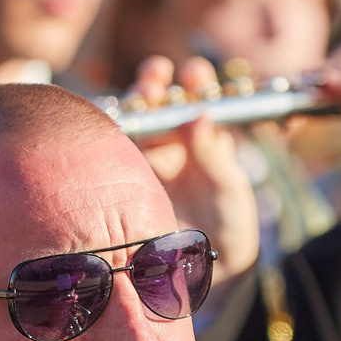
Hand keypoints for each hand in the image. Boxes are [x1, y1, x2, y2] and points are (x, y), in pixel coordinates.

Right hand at [129, 55, 260, 279]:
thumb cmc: (226, 226)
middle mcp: (172, 142)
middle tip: (158, 73)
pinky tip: (117, 119)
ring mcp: (144, 157)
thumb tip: (199, 116)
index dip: (195, 81)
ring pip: (135, 118)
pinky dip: (112, 129)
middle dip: (157, 82)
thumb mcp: (228, 189)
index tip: (194, 72)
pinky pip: (111, 147)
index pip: (196, 99)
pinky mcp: (120, 175)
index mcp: (202, 138)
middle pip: (160, 102)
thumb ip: (213, 156)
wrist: (200, 269)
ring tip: (144, 89)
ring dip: (136, 99)